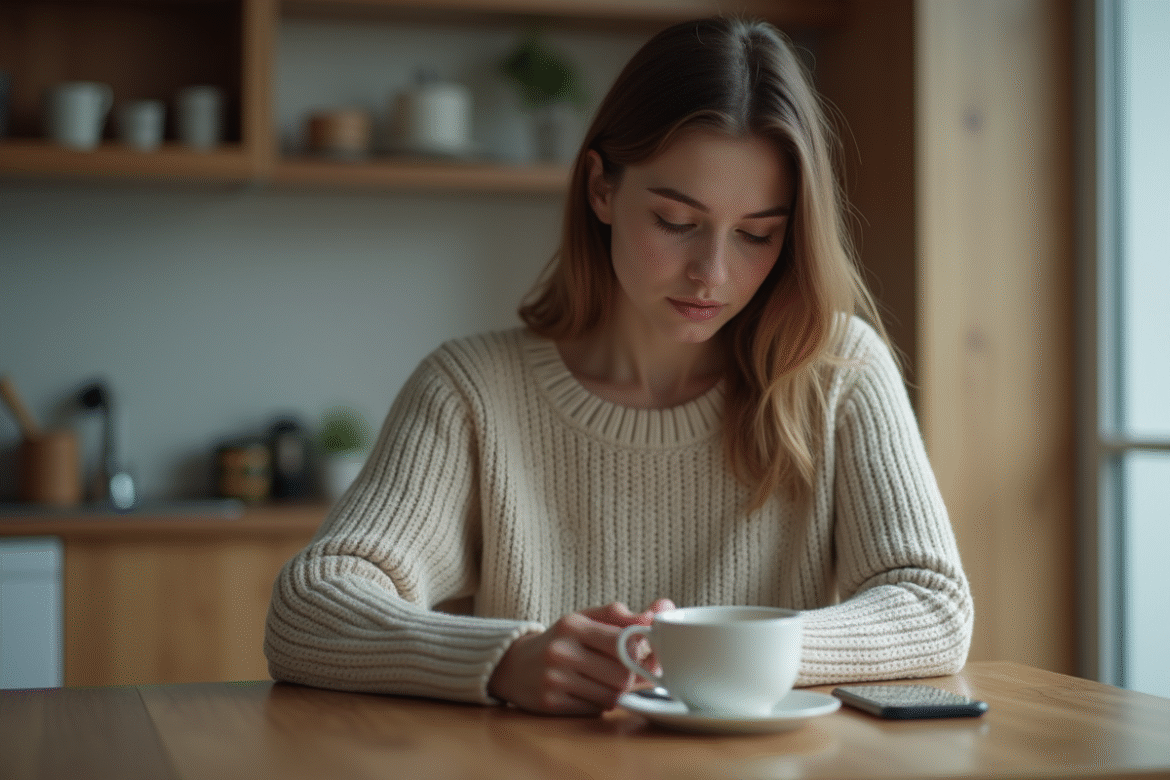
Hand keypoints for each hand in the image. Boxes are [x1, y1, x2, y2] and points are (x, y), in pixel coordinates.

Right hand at [488, 598, 675, 714]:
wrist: (515, 665)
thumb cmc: (563, 639)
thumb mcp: (587, 619)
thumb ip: (625, 615)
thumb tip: (665, 608)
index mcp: (573, 625)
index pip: (623, 643)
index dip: (641, 653)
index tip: (642, 654)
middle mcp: (560, 651)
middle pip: (621, 676)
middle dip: (630, 677)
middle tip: (625, 672)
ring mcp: (553, 679)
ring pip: (611, 696)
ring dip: (616, 692)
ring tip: (604, 681)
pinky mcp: (550, 704)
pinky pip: (595, 710)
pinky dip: (599, 704)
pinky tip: (588, 692)